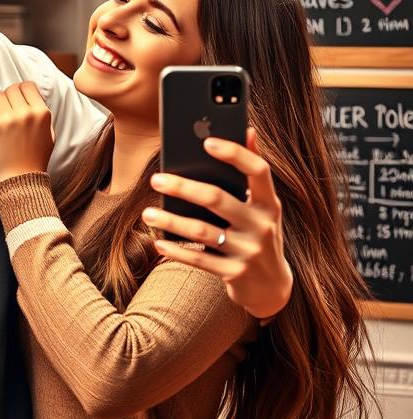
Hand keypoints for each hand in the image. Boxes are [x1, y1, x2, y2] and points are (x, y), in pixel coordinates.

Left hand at [0, 82, 53, 182]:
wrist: (21, 179)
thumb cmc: (36, 158)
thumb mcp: (50, 134)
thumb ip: (42, 114)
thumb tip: (31, 97)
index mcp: (41, 113)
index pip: (27, 85)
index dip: (22, 89)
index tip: (19, 96)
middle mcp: (25, 113)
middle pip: (11, 89)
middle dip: (10, 96)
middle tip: (9, 108)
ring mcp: (8, 119)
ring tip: (2, 117)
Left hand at [142, 127, 292, 321]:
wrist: (272, 288)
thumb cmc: (260, 236)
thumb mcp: (263, 207)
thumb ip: (253, 173)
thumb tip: (248, 130)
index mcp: (269, 203)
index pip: (258, 171)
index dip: (234, 154)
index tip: (207, 141)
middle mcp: (262, 225)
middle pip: (218, 199)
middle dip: (184, 187)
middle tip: (156, 179)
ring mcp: (249, 251)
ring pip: (203, 231)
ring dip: (171, 221)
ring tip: (147, 213)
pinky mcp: (235, 273)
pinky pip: (199, 260)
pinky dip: (176, 250)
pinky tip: (158, 242)